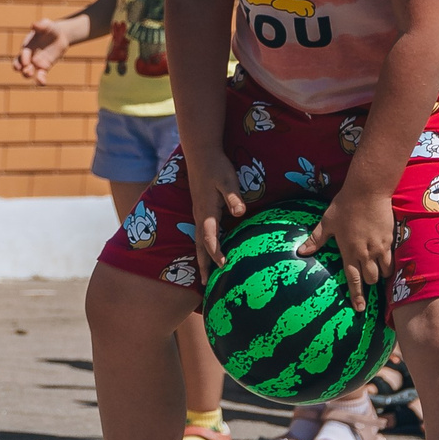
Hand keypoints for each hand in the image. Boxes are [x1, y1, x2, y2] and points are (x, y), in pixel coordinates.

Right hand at [13, 15, 83, 83]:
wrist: (60, 36)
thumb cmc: (51, 29)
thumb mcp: (47, 25)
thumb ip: (41, 25)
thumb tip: (34, 25)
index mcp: (28, 46)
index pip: (22, 54)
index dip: (22, 59)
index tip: (25, 62)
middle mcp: (29, 55)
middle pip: (19, 64)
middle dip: (20, 69)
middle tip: (27, 71)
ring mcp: (36, 62)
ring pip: (27, 72)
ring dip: (27, 75)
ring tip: (32, 76)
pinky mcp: (44, 67)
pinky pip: (40, 75)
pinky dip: (40, 80)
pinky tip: (42, 82)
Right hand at [186, 145, 248, 268]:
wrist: (201, 154)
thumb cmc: (217, 167)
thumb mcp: (227, 180)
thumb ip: (233, 197)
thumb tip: (240, 212)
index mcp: (207, 211)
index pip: (210, 237)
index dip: (216, 253)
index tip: (224, 266)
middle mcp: (200, 216)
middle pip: (199, 246)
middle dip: (203, 265)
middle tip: (205, 285)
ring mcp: (198, 213)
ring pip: (198, 241)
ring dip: (201, 258)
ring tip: (205, 276)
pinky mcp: (201, 210)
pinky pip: (200, 234)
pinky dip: (203, 247)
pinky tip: (208, 252)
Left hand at [301, 182, 393, 311]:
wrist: (368, 190)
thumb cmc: (345, 205)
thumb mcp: (327, 222)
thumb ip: (316, 239)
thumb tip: (301, 252)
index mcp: (349, 251)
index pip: (353, 280)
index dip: (357, 296)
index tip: (360, 309)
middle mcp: (366, 253)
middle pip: (371, 278)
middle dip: (369, 282)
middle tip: (367, 279)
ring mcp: (380, 247)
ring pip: (385, 271)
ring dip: (382, 274)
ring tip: (379, 270)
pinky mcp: (391, 239)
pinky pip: (393, 258)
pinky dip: (391, 262)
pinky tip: (388, 259)